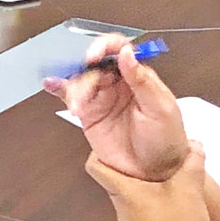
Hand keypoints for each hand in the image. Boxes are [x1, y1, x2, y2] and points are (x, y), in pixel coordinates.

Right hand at [48, 34, 189, 180]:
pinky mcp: (89, 114)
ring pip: (81, 80)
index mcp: (138, 76)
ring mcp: (102, 98)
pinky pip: (71, 96)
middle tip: (85, 88)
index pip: (119, 49)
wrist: (155, 174)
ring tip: (77, 105)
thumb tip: (128, 53)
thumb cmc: (167, 140)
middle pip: (95, 64)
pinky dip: (59, 88)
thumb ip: (143, 80)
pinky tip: (51, 84)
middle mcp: (118, 84)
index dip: (105, 46)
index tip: (95, 55)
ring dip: (75, 89)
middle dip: (86, 73)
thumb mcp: (161, 108)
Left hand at [87, 148, 217, 220]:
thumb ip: (192, 163)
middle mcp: (120, 206)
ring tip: (167, 171)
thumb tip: (194, 144)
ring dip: (144, 180)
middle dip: (130, 161)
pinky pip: (140, 208)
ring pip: (129, 192)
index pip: (94, 165)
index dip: (99, 149)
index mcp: (124, 191)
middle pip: (114, 176)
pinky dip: (152, 198)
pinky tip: (173, 197)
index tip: (117, 139)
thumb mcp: (190, 190)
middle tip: (150, 149)